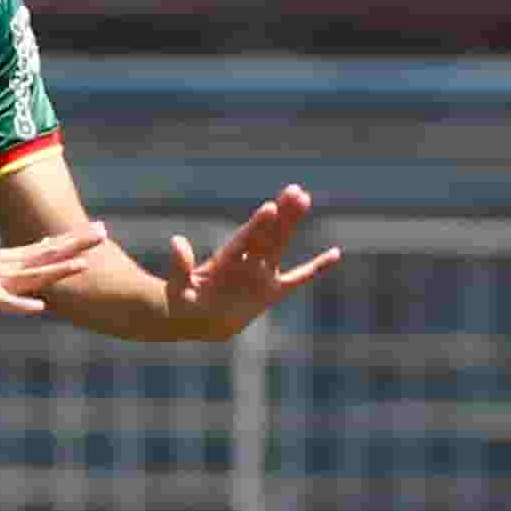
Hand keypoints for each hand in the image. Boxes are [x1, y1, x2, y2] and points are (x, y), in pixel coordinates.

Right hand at [0, 224, 104, 313]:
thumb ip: (21, 260)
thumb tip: (45, 249)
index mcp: (12, 259)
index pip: (49, 246)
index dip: (74, 239)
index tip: (100, 229)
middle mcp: (8, 266)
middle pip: (48, 254)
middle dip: (76, 245)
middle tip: (103, 233)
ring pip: (32, 275)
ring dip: (57, 271)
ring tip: (82, 265)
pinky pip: (4, 302)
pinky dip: (22, 305)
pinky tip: (40, 307)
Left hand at [165, 183, 340, 337]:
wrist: (198, 320)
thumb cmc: (184, 303)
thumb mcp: (178, 288)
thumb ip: (180, 266)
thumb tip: (176, 241)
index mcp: (226, 260)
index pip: (246, 239)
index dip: (258, 225)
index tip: (270, 207)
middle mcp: (247, 261)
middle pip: (268, 234)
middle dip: (281, 214)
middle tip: (295, 190)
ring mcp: (262, 273)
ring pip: (281, 244)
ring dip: (292, 223)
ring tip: (304, 197)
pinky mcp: (273, 291)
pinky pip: (299, 278)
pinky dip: (317, 268)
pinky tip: (335, 254)